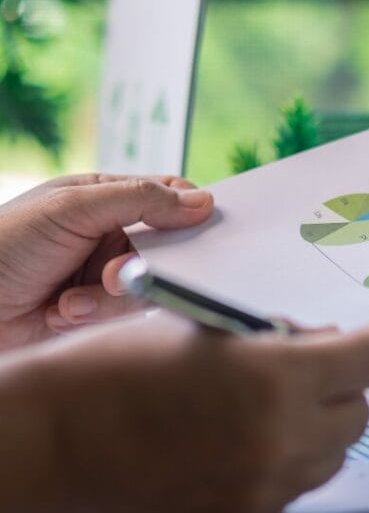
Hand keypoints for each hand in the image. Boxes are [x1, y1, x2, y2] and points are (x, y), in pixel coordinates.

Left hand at [0, 174, 213, 348]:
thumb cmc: (5, 245)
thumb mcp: (73, 209)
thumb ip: (140, 200)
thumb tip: (205, 202)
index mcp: (103, 197)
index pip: (166, 195)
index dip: (188, 210)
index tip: (200, 225)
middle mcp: (109, 235)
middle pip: (167, 247)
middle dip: (143, 265)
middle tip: (115, 276)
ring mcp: (105, 275)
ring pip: (148, 286)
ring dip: (109, 299)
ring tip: (68, 304)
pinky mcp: (99, 313)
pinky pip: (125, 315)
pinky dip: (94, 317)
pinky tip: (59, 315)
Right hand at [0, 310, 368, 512]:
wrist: (50, 440)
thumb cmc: (115, 370)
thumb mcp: (205, 332)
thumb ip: (276, 341)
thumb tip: (319, 346)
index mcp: (275, 380)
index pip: (366, 360)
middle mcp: (280, 441)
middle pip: (358, 415)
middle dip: (346, 385)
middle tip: (315, 365)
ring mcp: (261, 489)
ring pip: (331, 457)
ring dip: (321, 426)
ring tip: (277, 404)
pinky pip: (292, 489)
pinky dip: (288, 461)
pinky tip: (248, 440)